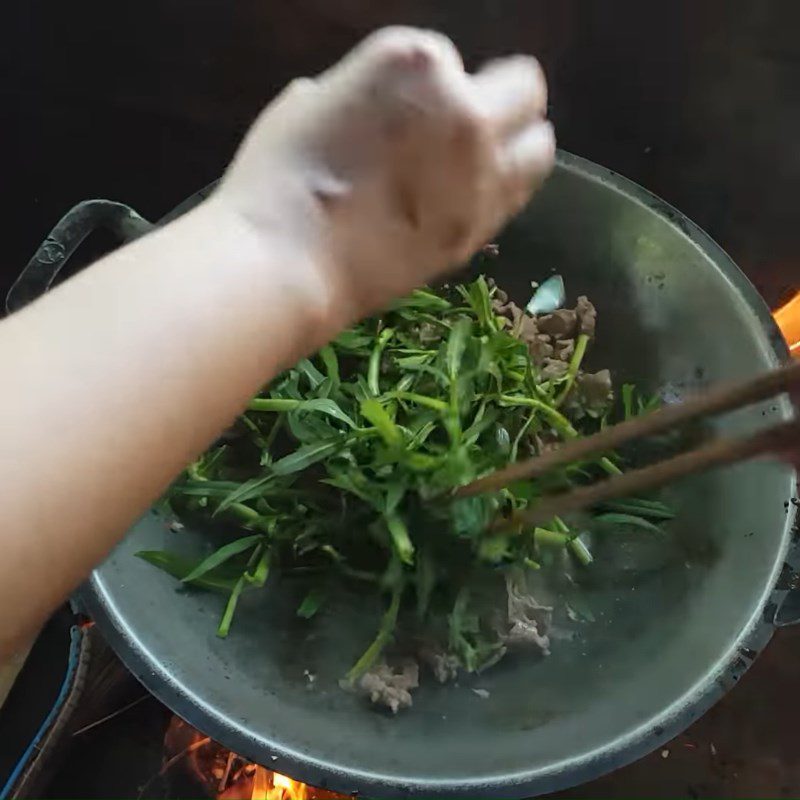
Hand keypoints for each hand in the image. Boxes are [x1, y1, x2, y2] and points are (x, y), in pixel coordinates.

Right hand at [217, 26, 554, 331]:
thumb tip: (372, 111)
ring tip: (485, 159)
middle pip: (523, 89)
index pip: (448, 58)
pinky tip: (473, 196)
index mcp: (415, 63)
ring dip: (517, 143)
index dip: (430, 84)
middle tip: (471, 120)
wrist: (290, 263)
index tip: (408, 108)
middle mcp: (465, 111)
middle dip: (499, 97)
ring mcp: (481, 175)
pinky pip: (517, 196)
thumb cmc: (279, 178)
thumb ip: (358, 94)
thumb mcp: (308, 105)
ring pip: (538, 145)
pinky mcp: (481, 229)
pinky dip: (503, 189)